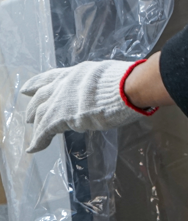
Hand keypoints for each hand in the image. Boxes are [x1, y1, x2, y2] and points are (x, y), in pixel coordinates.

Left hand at [22, 60, 146, 152]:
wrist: (127, 88)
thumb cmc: (127, 80)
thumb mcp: (108, 75)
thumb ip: (98, 84)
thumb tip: (102, 91)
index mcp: (78, 72)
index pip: (51, 76)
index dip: (36, 83)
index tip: (27, 89)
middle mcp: (65, 84)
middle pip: (41, 96)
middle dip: (33, 107)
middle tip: (29, 117)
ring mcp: (62, 100)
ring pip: (40, 114)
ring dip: (36, 125)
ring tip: (34, 135)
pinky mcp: (62, 117)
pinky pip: (44, 131)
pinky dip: (38, 141)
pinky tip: (34, 148)